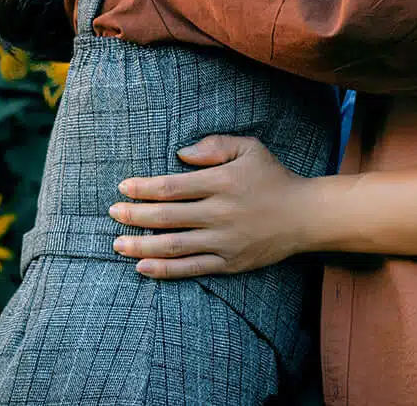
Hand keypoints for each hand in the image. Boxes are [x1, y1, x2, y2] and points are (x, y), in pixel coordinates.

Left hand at [109, 135, 315, 278]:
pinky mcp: (229, 263)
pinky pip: (191, 268)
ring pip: (174, 245)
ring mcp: (224, 241)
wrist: (305, 216)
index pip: (172, 187)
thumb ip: (215, 145)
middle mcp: (220, 213)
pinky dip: (164, 270)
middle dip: (135, 215)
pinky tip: (141, 266)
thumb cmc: (273, 177)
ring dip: (141, 245)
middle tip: (111, 213)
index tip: (123, 187)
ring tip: (116, 242)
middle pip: (167, 217)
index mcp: (222, 182)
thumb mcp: (249, 148)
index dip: (144, 188)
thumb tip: (180, 153)